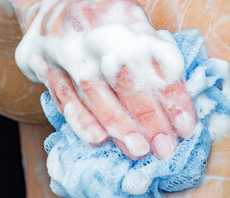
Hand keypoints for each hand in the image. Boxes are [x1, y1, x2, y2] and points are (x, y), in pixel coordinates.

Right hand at [14, 0, 196, 159]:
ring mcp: (66, 47)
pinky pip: (62, 96)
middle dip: (148, 116)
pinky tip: (98, 140)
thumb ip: (155, 54)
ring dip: (118, 124)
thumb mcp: (133, 26)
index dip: (172, 96)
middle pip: (126, 77)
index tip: (186, 127)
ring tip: (138, 150)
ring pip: (94, 91)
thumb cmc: (103, 24)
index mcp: (124, 18)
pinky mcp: (43, 63)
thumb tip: (178, 97)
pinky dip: (81, 120)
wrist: (52, 6)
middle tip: (164, 147)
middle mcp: (94, 31)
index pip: (156, 62)